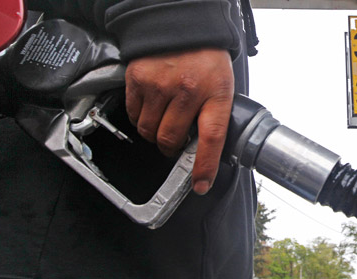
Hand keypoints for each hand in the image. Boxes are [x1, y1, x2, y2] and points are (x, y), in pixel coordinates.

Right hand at [125, 48, 233, 194]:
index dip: (204, 166)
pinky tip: (152, 102)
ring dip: (153, 132)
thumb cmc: (206, 56)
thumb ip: (213, 115)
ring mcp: (159, 85)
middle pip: (170, 140)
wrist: (183, 23)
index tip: (200, 185)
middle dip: (171, 147)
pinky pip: (133, 113)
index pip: (211, 139)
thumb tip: (204, 148)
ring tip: (163, 116)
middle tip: (175, 140)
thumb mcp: (222, 85)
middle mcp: (187, 90)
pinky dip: (140, 116)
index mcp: (215, 93)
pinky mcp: (138, 78)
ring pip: (148, 130)